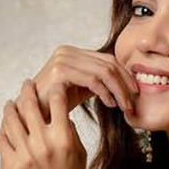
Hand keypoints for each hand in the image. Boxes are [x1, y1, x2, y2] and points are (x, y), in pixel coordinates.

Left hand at [0, 79, 87, 168]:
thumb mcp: (79, 157)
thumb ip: (70, 134)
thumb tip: (62, 116)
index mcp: (64, 139)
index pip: (57, 102)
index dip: (55, 90)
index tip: (53, 85)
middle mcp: (43, 144)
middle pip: (30, 106)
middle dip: (28, 91)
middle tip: (26, 85)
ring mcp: (25, 155)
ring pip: (11, 121)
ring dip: (10, 109)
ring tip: (10, 104)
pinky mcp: (11, 166)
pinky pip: (2, 141)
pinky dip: (1, 132)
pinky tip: (3, 128)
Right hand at [14, 45, 138, 121]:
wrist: (32, 116)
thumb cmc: (56, 106)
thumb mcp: (81, 90)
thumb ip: (99, 83)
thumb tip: (124, 84)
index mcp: (73, 53)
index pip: (107, 59)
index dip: (125, 75)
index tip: (136, 92)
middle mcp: (67, 51)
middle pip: (108, 63)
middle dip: (125, 84)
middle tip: (134, 102)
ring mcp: (63, 60)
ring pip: (104, 72)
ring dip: (119, 91)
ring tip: (125, 106)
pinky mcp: (60, 72)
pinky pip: (92, 80)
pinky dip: (106, 93)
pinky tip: (111, 104)